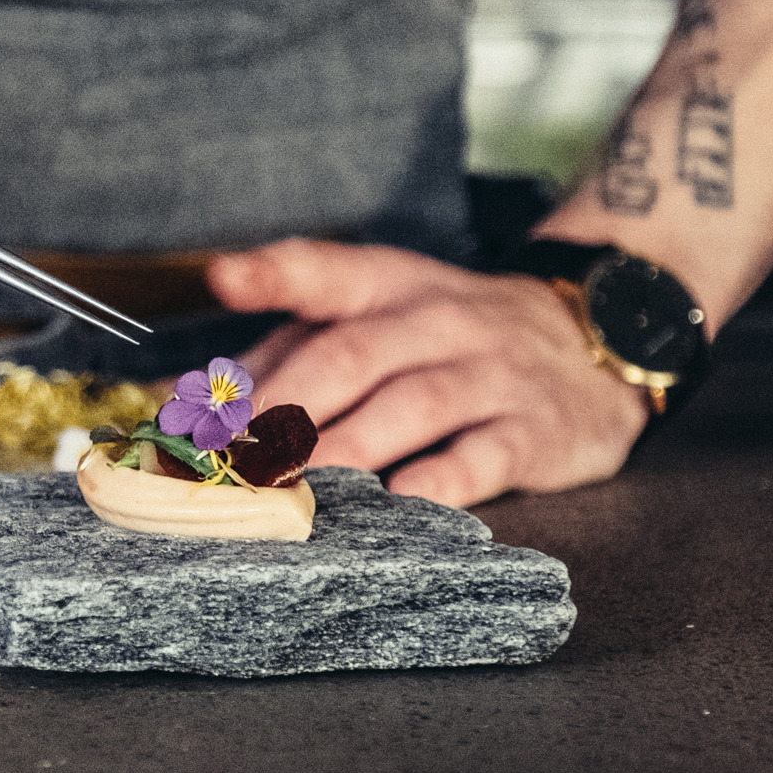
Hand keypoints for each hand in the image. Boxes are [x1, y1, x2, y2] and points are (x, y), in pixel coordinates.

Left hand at [204, 238, 648, 507]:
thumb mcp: (379, 318)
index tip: (223, 279)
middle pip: (351, 355)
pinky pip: (484, 456)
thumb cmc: (449, 339)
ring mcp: (490, 374)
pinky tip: (400, 502)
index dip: (272, 273)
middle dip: (285, 405)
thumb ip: (286, 350)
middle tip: (231, 453)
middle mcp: (437, 321)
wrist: (597, 339)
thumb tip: (176, 394)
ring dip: (346, 448)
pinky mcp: (534, 431)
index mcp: (387, 286)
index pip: (326, 270)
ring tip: (292, 486)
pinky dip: (441, 481)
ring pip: (411, 406)